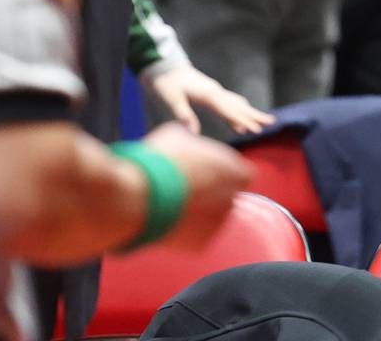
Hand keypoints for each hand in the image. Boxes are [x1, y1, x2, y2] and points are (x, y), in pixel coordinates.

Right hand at [140, 123, 250, 250]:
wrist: (138, 199)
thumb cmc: (159, 162)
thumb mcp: (176, 135)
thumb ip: (192, 139)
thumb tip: (188, 136)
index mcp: (235, 170)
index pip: (243, 173)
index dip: (224, 171)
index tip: (206, 170)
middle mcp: (232, 198)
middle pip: (227, 195)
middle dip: (211, 192)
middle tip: (184, 187)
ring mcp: (218, 223)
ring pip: (212, 216)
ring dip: (199, 211)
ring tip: (171, 203)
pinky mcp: (201, 244)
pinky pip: (197, 234)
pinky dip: (186, 229)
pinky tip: (168, 218)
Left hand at [149, 66, 273, 135]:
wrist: (163, 65)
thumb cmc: (166, 83)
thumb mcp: (171, 98)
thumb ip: (183, 114)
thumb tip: (194, 133)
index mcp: (209, 94)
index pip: (229, 111)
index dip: (242, 121)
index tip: (255, 130)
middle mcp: (215, 92)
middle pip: (239, 106)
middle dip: (255, 115)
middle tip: (272, 123)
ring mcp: (214, 91)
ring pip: (236, 103)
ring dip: (249, 112)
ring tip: (263, 120)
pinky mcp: (210, 92)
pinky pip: (229, 102)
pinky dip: (238, 110)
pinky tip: (241, 115)